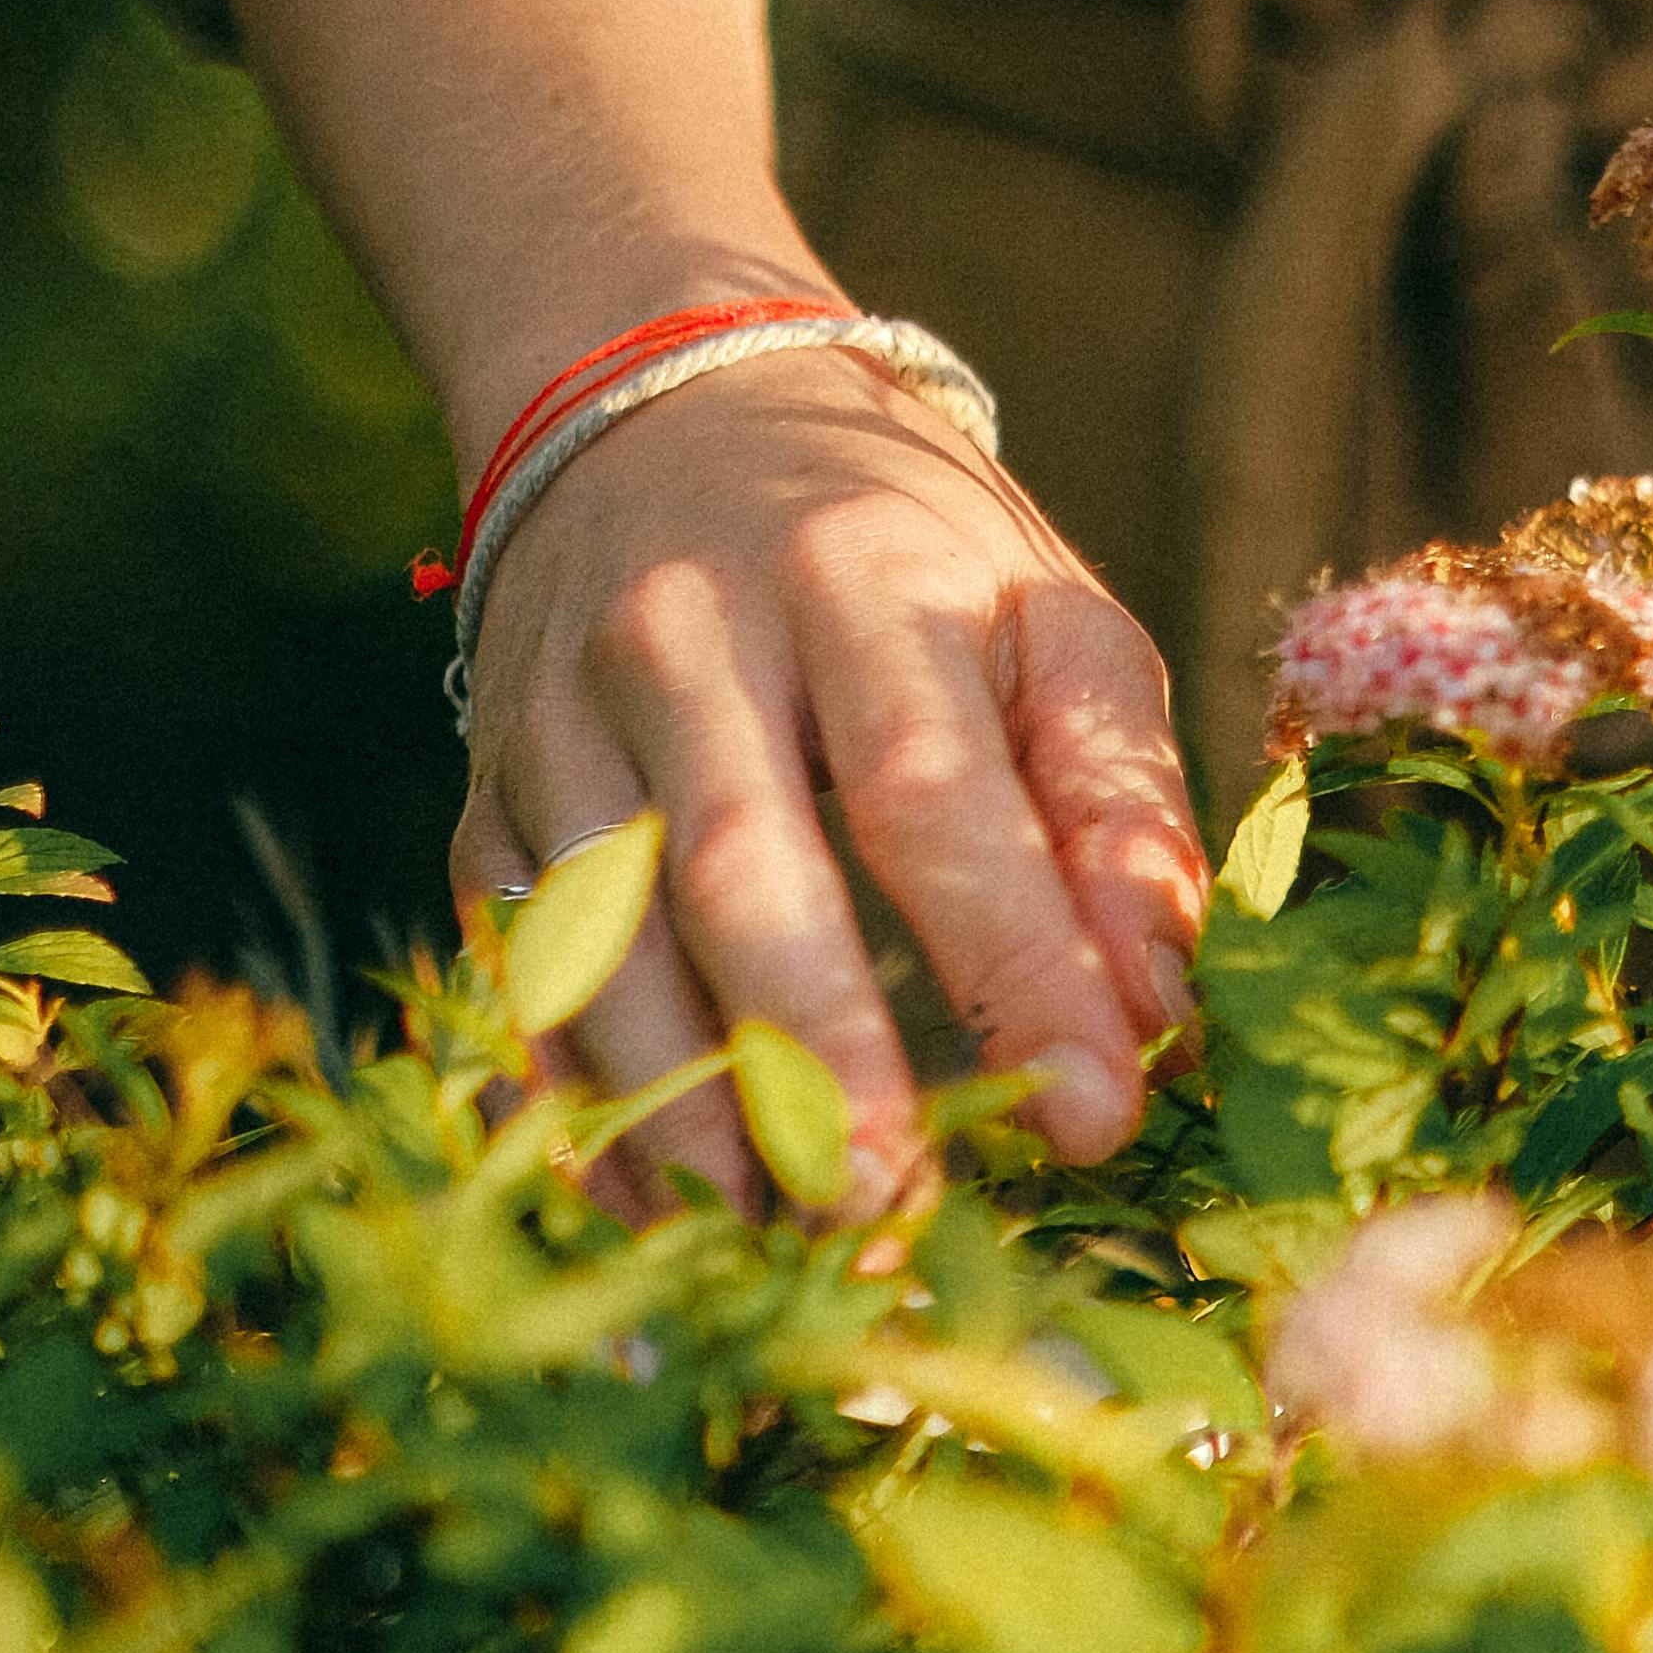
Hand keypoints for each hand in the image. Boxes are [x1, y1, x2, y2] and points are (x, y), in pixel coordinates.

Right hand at [453, 349, 1197, 1212]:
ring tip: (781, 1246)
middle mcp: (688, 637)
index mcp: (863, 578)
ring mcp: (563, 719)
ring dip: (687, 1111)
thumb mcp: (1051, 619)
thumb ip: (1116, 799)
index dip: (1016, 961)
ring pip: (605, 936)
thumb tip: (1167, 1003)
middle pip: (745, 870)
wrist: (673, 407)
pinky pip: (516, 967)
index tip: (1097, 1109)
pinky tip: (649, 1209)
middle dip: (820, 1057)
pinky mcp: (485, 793)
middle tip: (898, 1206)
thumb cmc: (913, 552)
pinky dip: (575, 1100)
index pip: (936, 792)